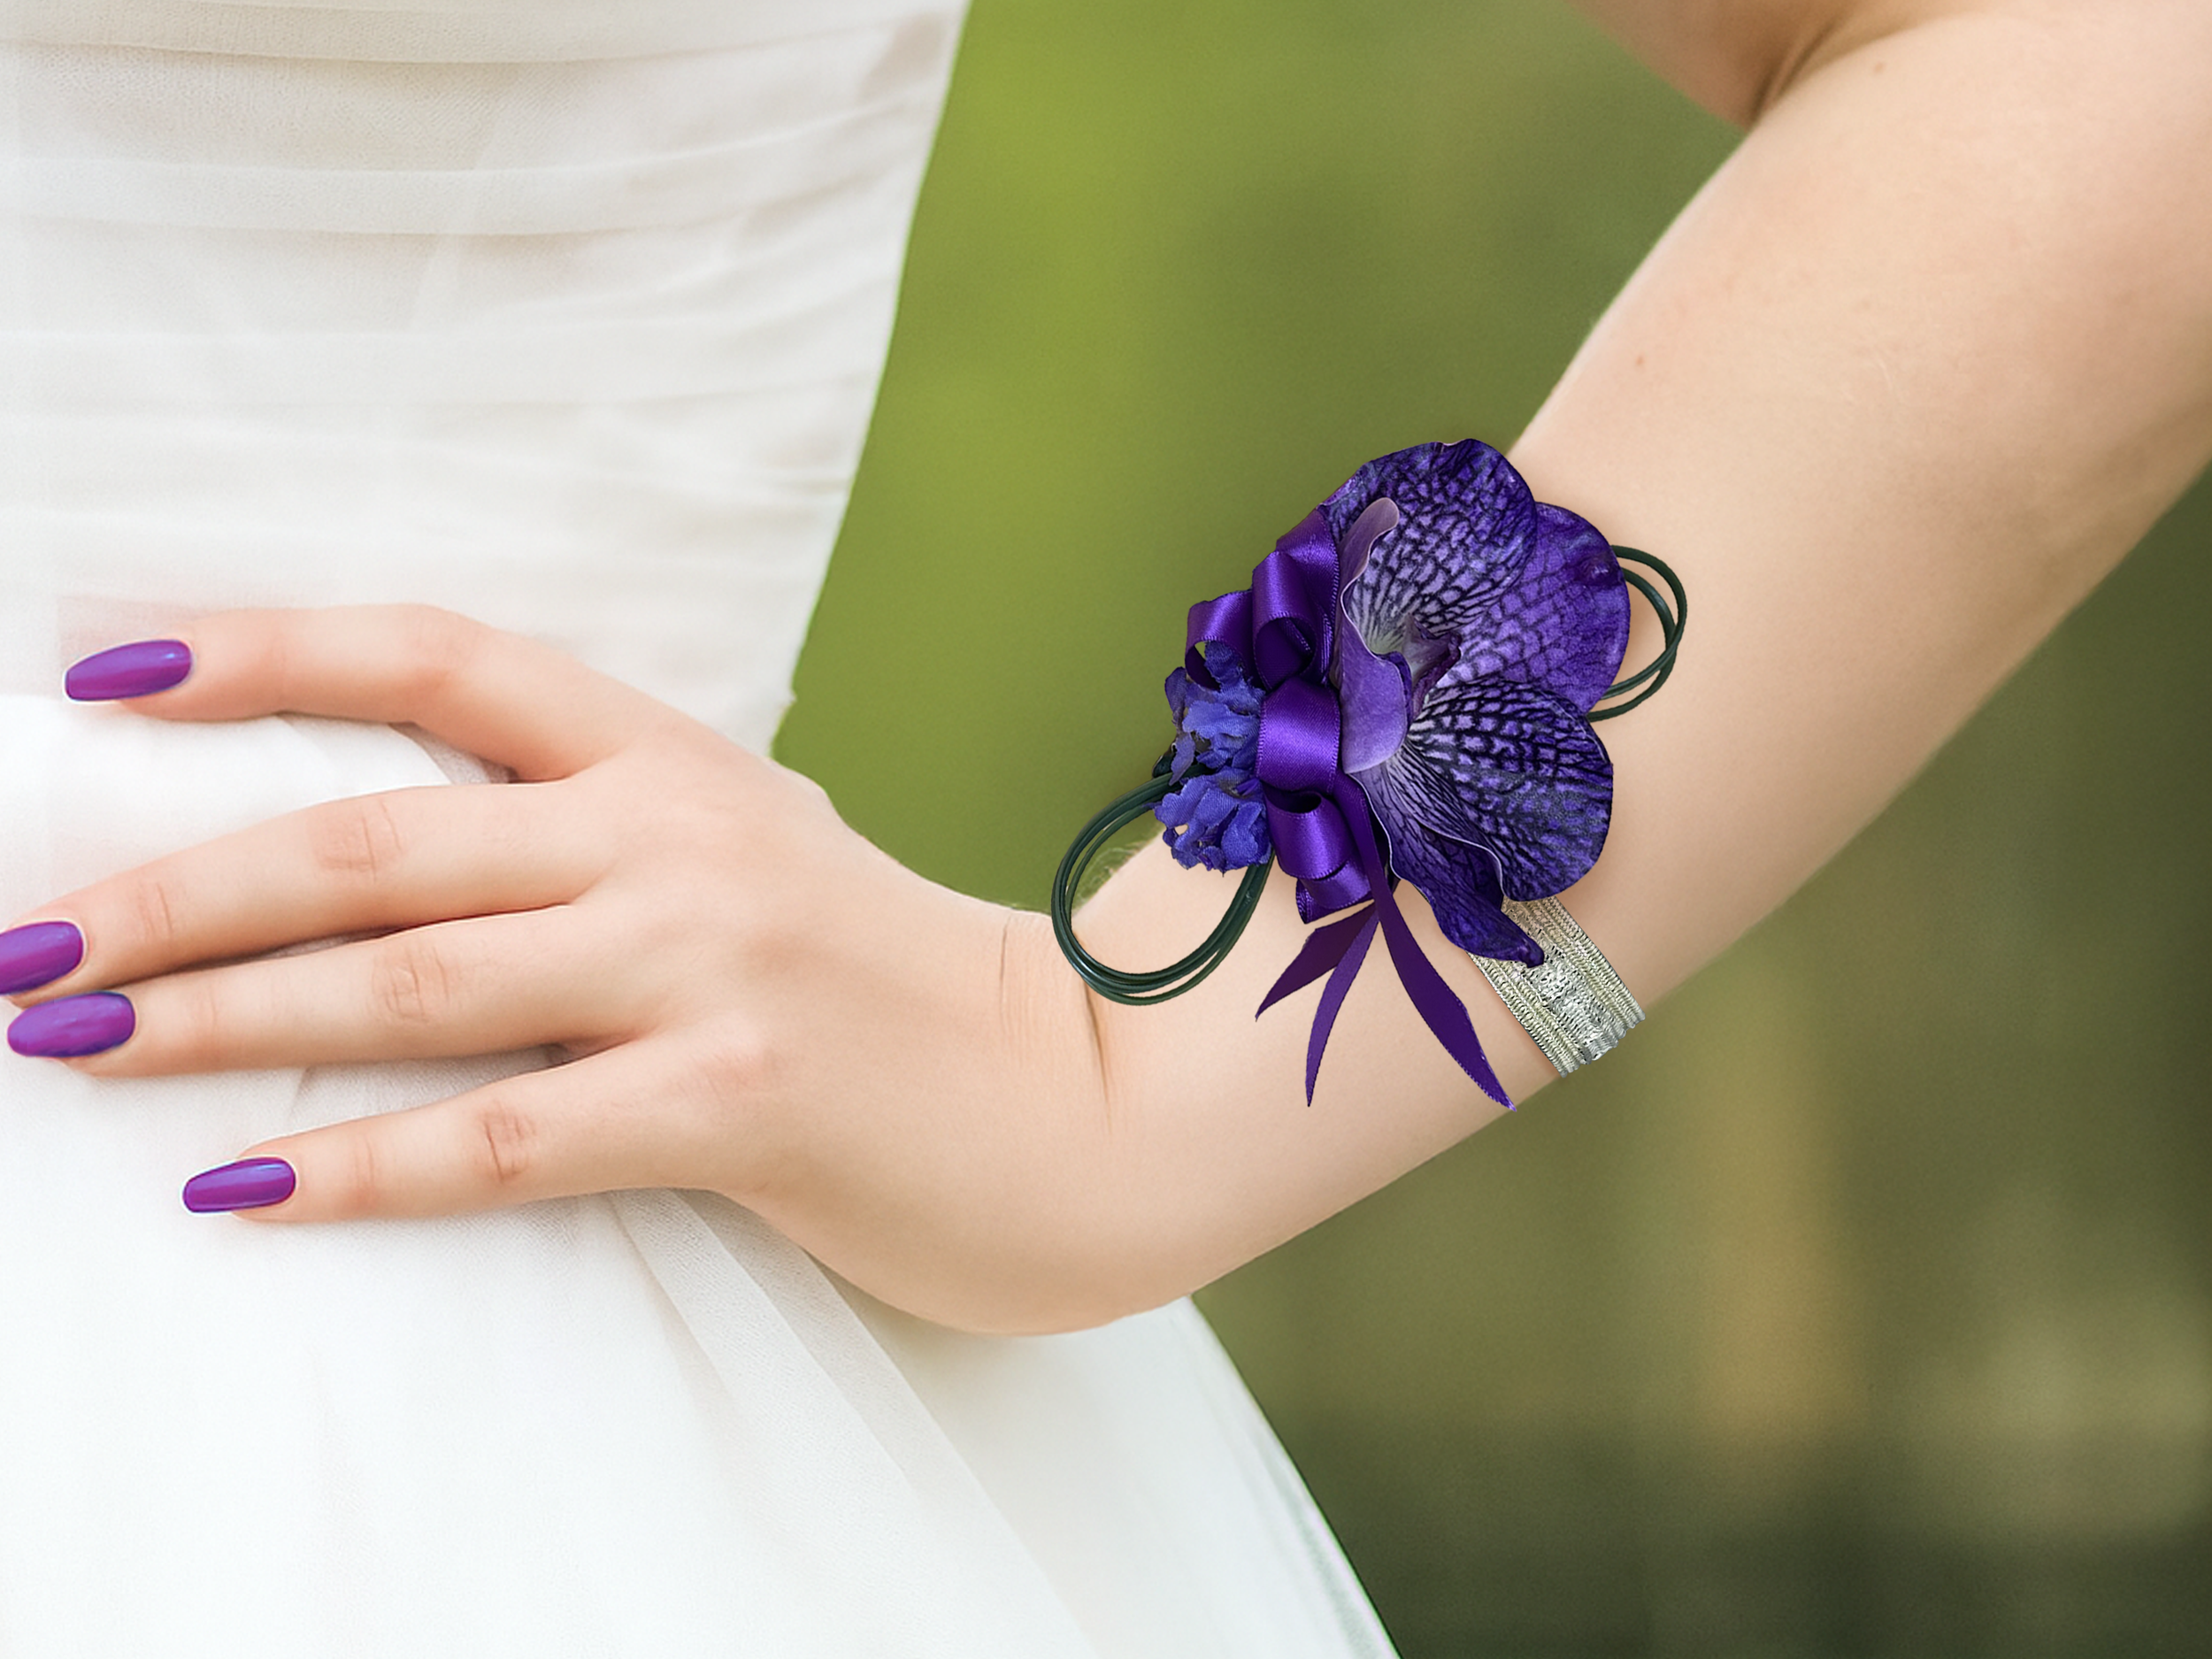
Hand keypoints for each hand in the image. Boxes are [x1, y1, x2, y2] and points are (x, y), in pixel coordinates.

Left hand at [3, 607, 1130, 1331]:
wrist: (1078, 1093)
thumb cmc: (885, 983)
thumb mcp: (749, 857)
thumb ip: (600, 836)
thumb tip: (393, 863)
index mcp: (671, 757)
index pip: (440, 658)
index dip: (265, 650)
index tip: (103, 674)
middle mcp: (677, 835)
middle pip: (377, 838)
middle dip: (174, 889)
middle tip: (24, 948)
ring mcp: (712, 962)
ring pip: (416, 980)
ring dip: (219, 1017)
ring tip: (73, 1047)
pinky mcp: (741, 1098)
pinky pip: (510, 1135)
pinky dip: (362, 1167)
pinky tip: (241, 1191)